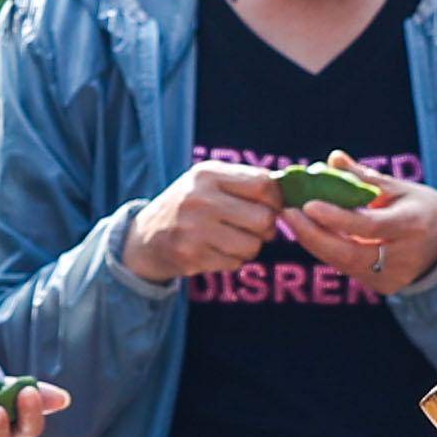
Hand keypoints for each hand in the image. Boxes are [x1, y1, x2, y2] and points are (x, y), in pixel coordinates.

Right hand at [118, 160, 289, 286]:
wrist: (144, 238)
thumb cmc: (188, 206)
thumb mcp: (208, 182)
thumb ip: (245, 182)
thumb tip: (292, 192)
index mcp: (208, 174)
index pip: (264, 184)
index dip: (276, 200)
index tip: (272, 207)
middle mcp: (199, 198)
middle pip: (263, 218)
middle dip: (267, 228)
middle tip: (256, 229)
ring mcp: (194, 229)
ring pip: (252, 245)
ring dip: (250, 247)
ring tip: (232, 240)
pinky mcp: (191, 256)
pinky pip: (235, 263)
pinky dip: (232, 260)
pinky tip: (216, 251)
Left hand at [279, 172, 436, 297]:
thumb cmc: (419, 208)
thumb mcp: (399, 188)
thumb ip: (364, 177)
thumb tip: (333, 158)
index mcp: (412, 225)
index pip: (369, 226)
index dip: (337, 218)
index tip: (308, 205)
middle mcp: (403, 256)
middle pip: (350, 253)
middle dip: (313, 235)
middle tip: (287, 213)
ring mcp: (393, 277)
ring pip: (344, 263)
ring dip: (314, 241)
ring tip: (292, 219)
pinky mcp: (383, 287)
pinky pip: (348, 268)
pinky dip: (327, 250)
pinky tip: (309, 233)